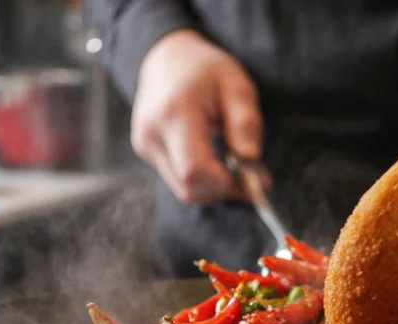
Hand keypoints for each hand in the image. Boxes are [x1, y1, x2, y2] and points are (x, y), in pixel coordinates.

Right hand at [131, 30, 263, 203]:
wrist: (165, 58)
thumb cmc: (204, 69)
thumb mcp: (236, 85)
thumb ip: (245, 123)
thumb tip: (251, 162)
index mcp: (174, 112)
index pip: (195, 169)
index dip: (225, 185)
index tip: (252, 184)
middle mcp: (152, 133)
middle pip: (187, 187)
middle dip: (222, 191)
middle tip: (248, 181)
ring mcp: (145, 145)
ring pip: (182, 189)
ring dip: (212, 189)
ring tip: (233, 169)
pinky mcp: (146, 152)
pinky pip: (176, 180)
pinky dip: (201, 181)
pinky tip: (214, 164)